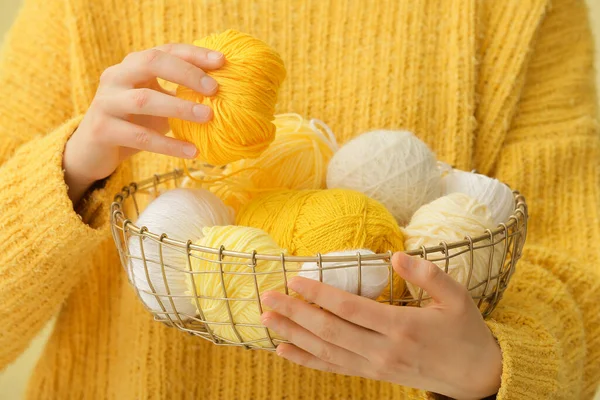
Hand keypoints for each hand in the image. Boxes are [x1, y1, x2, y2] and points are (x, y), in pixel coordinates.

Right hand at [63, 44, 224, 203]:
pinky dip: (169, 145)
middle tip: (215, 89)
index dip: (194, 54)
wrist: (91, 152)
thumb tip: (222, 95)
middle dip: (187, 73)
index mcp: (132, 65)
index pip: (166, 50)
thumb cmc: (132, 124)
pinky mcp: (102, 129)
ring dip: (180, 107)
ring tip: (208, 117)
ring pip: (145, 99)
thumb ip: (178, 95)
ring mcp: (106, 102)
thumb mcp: (156, 104)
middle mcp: (116, 76)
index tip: (222, 61)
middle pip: (152, 62)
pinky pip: (140, 137)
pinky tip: (192, 151)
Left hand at [260, 252, 501, 398]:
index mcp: (402, 327)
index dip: (320, 294)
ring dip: (294, 335)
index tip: (295, 279)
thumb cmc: (465, 332)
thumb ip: (428, 275)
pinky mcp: (373, 374)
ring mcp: (376, 367)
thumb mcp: (458, 297)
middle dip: (295, 313)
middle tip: (267, 297)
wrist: (476, 377)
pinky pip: (334, 368)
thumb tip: (396, 255)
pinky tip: (284, 350)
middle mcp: (383, 351)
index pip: (350, 309)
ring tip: (267, 320)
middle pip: (330, 331)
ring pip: (326, 351)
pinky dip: (306, 359)